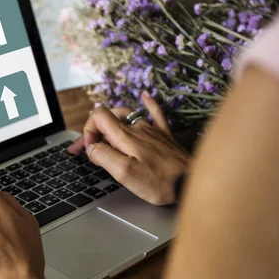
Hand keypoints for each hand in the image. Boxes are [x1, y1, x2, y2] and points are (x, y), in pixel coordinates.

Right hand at [69, 92, 189, 204]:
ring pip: (127, 115)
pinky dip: (148, 103)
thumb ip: (103, 156)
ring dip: (112, 120)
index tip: (91, 149)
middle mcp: (137, 128)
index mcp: (125, 136)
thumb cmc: (158, 182)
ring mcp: (152, 130)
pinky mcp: (164, 136)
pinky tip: (145, 95)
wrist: (190, 183)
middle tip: (90, 149)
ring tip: (104, 133)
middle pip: (110, 117)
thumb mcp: (124, 173)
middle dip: (95, 130)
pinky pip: (156, 113)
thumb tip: (92, 147)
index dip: (88, 131)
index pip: (98, 116)